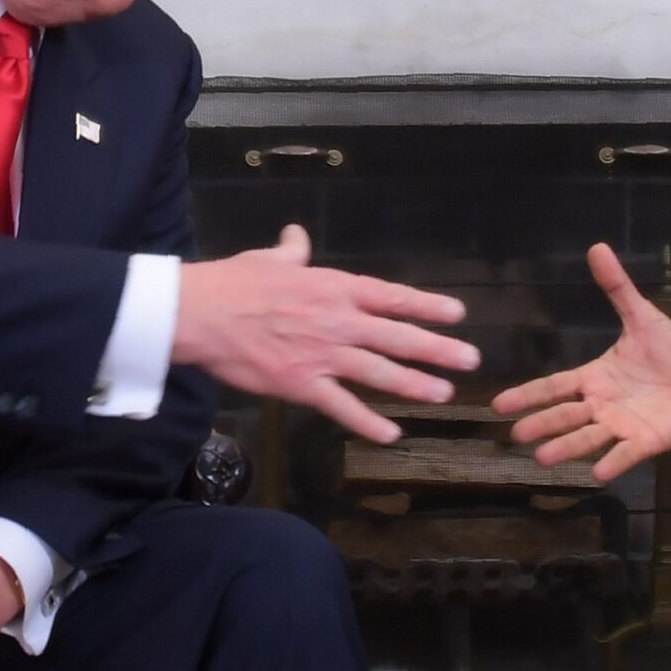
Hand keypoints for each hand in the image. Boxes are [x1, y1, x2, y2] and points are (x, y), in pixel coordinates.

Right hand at [174, 224, 479, 444]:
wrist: (200, 314)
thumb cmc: (233, 284)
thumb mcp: (269, 260)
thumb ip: (292, 252)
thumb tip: (297, 236)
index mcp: (334, 288)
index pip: (392, 297)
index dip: (428, 306)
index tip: (457, 314)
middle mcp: (338, 322)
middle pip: (398, 337)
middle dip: (438, 349)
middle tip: (470, 360)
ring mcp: (323, 355)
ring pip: (380, 373)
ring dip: (415, 385)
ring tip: (443, 394)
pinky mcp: (302, 385)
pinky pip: (342, 407)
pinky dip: (368, 422)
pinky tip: (390, 434)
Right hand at [492, 243, 670, 482]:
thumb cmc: (668, 356)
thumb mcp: (643, 318)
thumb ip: (618, 289)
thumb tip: (597, 248)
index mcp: (594, 378)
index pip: (554, 386)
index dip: (528, 395)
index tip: (498, 405)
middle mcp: (600, 405)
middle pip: (565, 415)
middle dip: (541, 425)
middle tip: (516, 436)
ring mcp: (620, 426)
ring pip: (588, 438)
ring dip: (566, 448)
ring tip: (543, 458)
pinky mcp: (644, 442)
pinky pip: (625, 454)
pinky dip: (612, 463)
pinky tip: (597, 473)